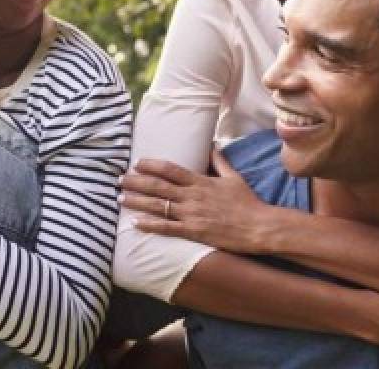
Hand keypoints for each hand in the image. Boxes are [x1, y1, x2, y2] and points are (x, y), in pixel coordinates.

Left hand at [120, 150, 280, 253]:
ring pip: (158, 206)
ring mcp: (192, 214)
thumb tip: (212, 146)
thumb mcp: (234, 177)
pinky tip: (136, 223)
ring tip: (120, 199)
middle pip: (158, 186)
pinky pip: (167, 228)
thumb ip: (220, 162)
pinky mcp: (194, 232)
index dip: (151, 165)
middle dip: (136, 182)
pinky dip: (150, 225)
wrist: (259, 226)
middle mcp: (192, 196)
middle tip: (119, 180)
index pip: (170, 169)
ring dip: (137, 202)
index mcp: (201, 181)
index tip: (137, 163)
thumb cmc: (247, 202)